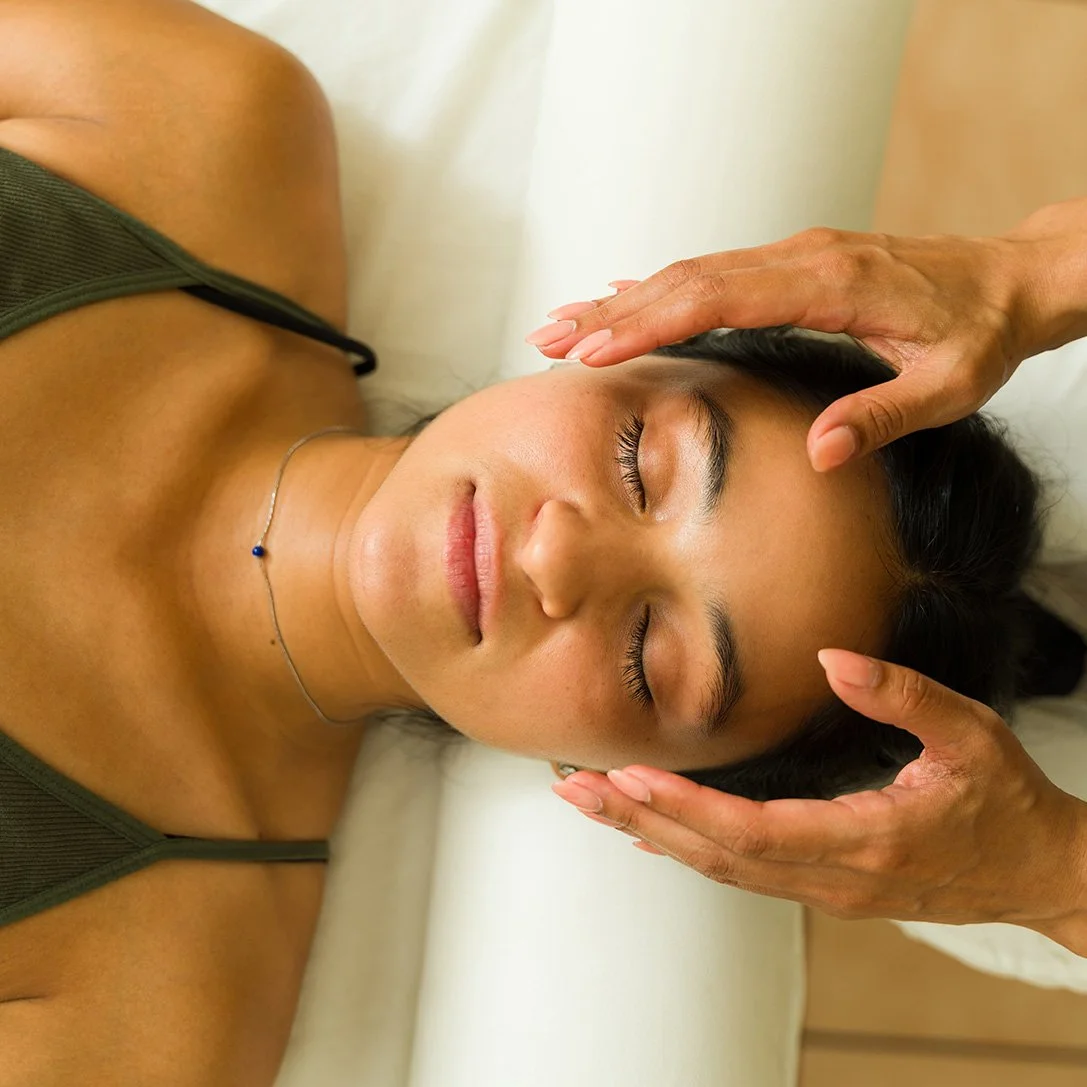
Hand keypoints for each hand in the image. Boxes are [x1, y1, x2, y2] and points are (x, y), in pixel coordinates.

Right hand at [526, 227, 1046, 471]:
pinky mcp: (794, 263)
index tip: (593, 347)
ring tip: (565, 325)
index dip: (648, 321)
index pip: (717, 297)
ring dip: (625, 299)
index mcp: (831, 284)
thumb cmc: (982, 331)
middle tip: (549, 341)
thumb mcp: (947, 385)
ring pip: (692, 271)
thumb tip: (818, 456)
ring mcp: (796, 255)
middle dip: (612, 312)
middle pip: (687, 279)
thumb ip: (882, 417)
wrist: (1013, 279)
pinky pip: (715, 272)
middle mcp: (804, 258)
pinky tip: (626, 301)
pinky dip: (663, 288)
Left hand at [551, 649, 1086, 953]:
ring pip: (723, 869)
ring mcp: (828, 890)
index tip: (633, 777)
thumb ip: (904, 696)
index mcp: (868, 839)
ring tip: (594, 801)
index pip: (758, 833)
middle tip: (577, 790)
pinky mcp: (826, 887)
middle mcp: (836, 877)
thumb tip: (832, 658)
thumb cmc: (1008, 802)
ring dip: (653, 834)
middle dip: (642, 821)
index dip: (690, 808)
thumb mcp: (974, 735)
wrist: (1043, 874)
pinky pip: (742, 873)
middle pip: (719, 856)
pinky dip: (688, 849)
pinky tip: (648, 833)